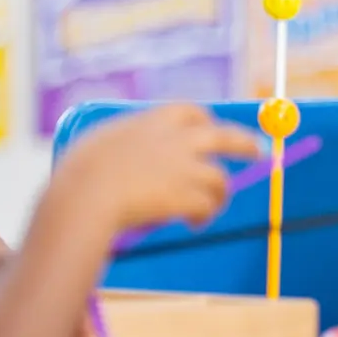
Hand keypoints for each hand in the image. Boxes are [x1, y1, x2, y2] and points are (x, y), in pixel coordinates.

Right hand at [49, 105, 261, 237]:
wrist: (84, 196)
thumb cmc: (78, 174)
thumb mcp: (99, 143)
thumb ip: (122, 143)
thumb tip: (120, 150)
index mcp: (154, 121)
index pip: (190, 112)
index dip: (205, 122)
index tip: (211, 129)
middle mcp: (178, 139)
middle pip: (226, 136)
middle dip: (245, 143)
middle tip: (259, 151)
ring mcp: (187, 167)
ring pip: (220, 178)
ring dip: (218, 195)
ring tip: (208, 210)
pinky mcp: (189, 195)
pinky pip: (208, 205)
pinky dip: (205, 214)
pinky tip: (195, 224)